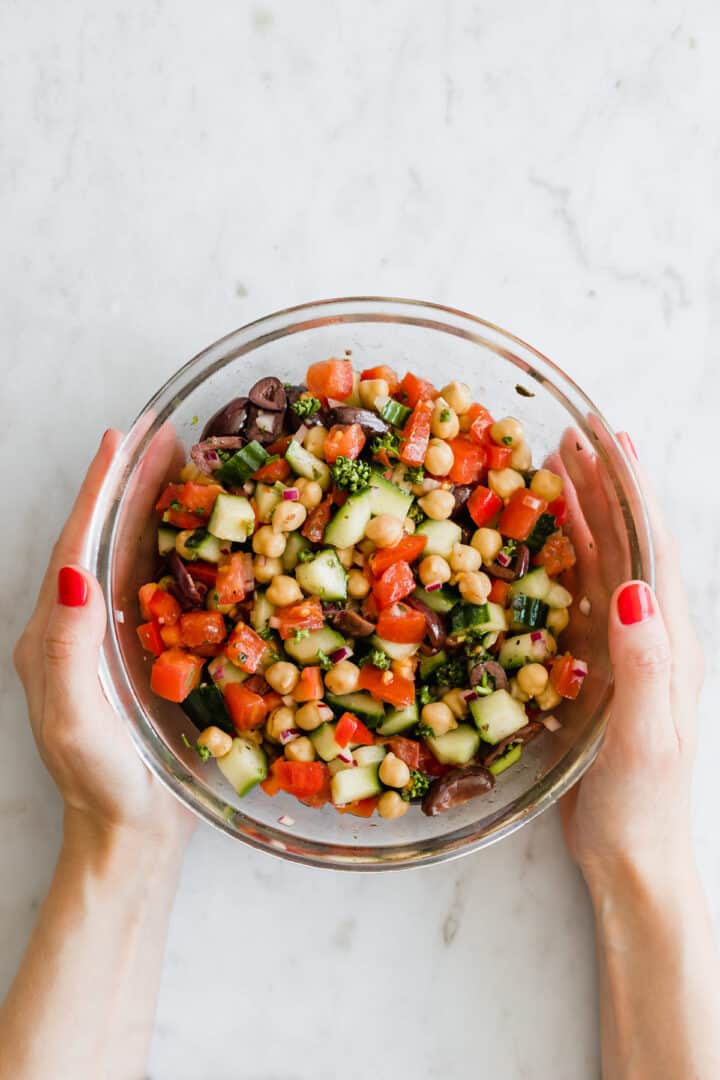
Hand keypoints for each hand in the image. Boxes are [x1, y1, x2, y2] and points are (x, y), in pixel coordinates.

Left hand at [13, 430, 193, 849]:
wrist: (132, 831)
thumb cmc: (99, 781)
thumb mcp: (72, 715)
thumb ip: (69, 645)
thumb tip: (74, 569)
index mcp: (57, 631)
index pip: (78, 544)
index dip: (100, 490)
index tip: (120, 440)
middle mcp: (86, 624)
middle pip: (110, 537)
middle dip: (134, 485)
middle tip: (166, 436)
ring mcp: (123, 638)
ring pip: (142, 557)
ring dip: (163, 508)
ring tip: (191, 465)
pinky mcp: (158, 654)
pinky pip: (173, 590)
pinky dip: (190, 551)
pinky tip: (215, 532)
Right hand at [560, 432, 703, 882]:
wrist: (636, 858)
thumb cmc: (644, 803)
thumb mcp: (646, 734)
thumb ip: (644, 662)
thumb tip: (630, 588)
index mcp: (669, 640)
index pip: (651, 547)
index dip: (631, 490)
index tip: (610, 438)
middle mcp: (650, 635)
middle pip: (628, 542)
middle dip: (606, 486)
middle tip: (576, 435)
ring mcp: (624, 651)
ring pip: (604, 564)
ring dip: (585, 514)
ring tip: (558, 471)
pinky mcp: (597, 671)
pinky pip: (580, 600)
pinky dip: (565, 561)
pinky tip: (547, 546)